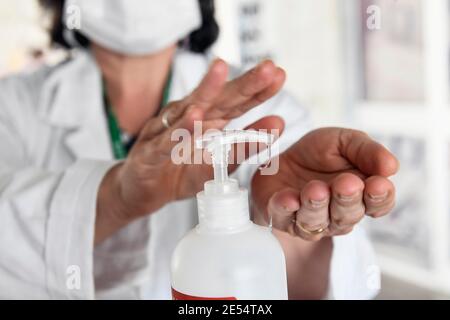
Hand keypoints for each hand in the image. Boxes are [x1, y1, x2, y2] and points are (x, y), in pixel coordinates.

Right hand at [96, 59, 285, 242]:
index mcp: (207, 121)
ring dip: (206, 90)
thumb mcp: (218, 162)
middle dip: (242, 83)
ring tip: (222, 70)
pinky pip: (166, 141)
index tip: (280, 75)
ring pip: (188, 110)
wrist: (139, 192)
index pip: (236, 103)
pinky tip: (194, 116)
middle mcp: (186, 118)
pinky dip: (180, 129)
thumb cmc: (179, 172)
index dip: (257, 90)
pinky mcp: (150, 153)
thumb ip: (245, 145)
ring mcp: (166, 132)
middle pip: (217, 99)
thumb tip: (279, 124)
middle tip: (267, 68)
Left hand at [252, 127, 398, 240]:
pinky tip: (289, 198)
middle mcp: (337, 214)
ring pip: (317, 222)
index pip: (378, 204)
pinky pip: (284, 218)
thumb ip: (368, 152)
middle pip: (348, 215)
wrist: (281, 157)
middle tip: (346, 183)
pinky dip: (286, 208)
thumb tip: (392, 167)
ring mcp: (309, 220)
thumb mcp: (345, 142)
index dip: (380, 197)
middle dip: (347, 200)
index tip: (378, 183)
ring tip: (316, 188)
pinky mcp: (281, 218)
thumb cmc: (319, 153)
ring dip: (317, 205)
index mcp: (360, 194)